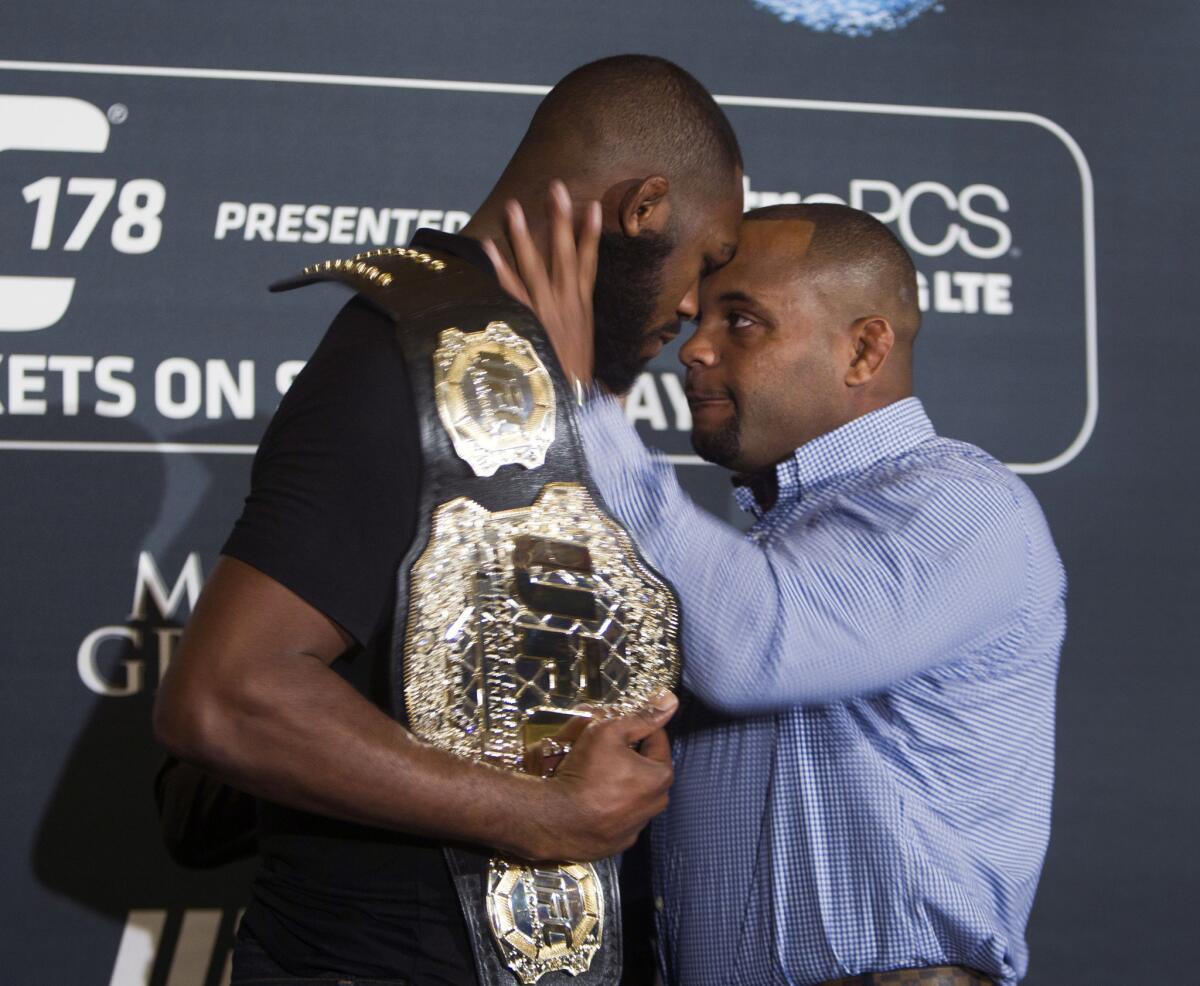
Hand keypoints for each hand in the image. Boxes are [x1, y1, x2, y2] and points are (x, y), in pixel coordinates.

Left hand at [482, 180, 600, 386]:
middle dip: (561, 220)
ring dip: (525, 234)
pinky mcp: (526, 322)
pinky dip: (500, 267)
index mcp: (583, 310)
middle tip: (556, 189)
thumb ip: (580, 332)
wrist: (573, 407)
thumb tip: (587, 337)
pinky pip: (510, 289)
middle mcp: (566, 305)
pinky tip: (488, 246)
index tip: (591, 206)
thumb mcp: (587, 358)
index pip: (590, 264)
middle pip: (565, 254)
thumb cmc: (578, 387)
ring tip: (515, 206)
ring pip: (535, 265)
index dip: (590, 235)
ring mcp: (545, 311)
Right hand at [520, 690, 677, 861]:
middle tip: (602, 750)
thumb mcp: (609, 731)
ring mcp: (636, 827)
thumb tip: (670, 701)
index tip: (615, 728)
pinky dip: (608, 806)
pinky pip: (617, 816)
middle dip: (628, 756)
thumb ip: (641, 716)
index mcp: (661, 776)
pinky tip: (589, 800)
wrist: (555, 819)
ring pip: (633, 793)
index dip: (635, 728)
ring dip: (619, 782)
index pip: (655, 739)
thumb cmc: (585, 772)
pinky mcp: (618, 842)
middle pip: (646, 768)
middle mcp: (655, 804)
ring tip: (593, 775)